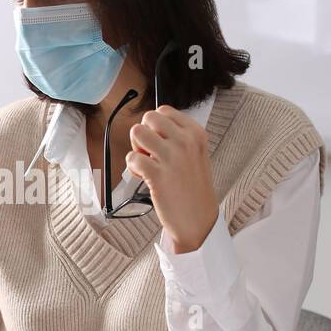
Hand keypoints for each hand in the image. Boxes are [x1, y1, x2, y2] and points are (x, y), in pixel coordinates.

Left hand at [127, 105, 218, 252]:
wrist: (198, 220)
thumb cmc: (193, 187)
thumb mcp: (195, 154)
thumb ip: (177, 136)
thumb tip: (150, 125)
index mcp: (196, 134)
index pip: (164, 110)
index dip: (155, 126)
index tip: (160, 142)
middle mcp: (185, 142)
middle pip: (148, 117)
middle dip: (143, 134)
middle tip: (150, 153)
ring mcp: (172, 158)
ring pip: (137, 132)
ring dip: (136, 149)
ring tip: (147, 164)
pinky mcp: (157, 175)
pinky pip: (132, 158)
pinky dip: (132, 168)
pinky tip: (144, 177)